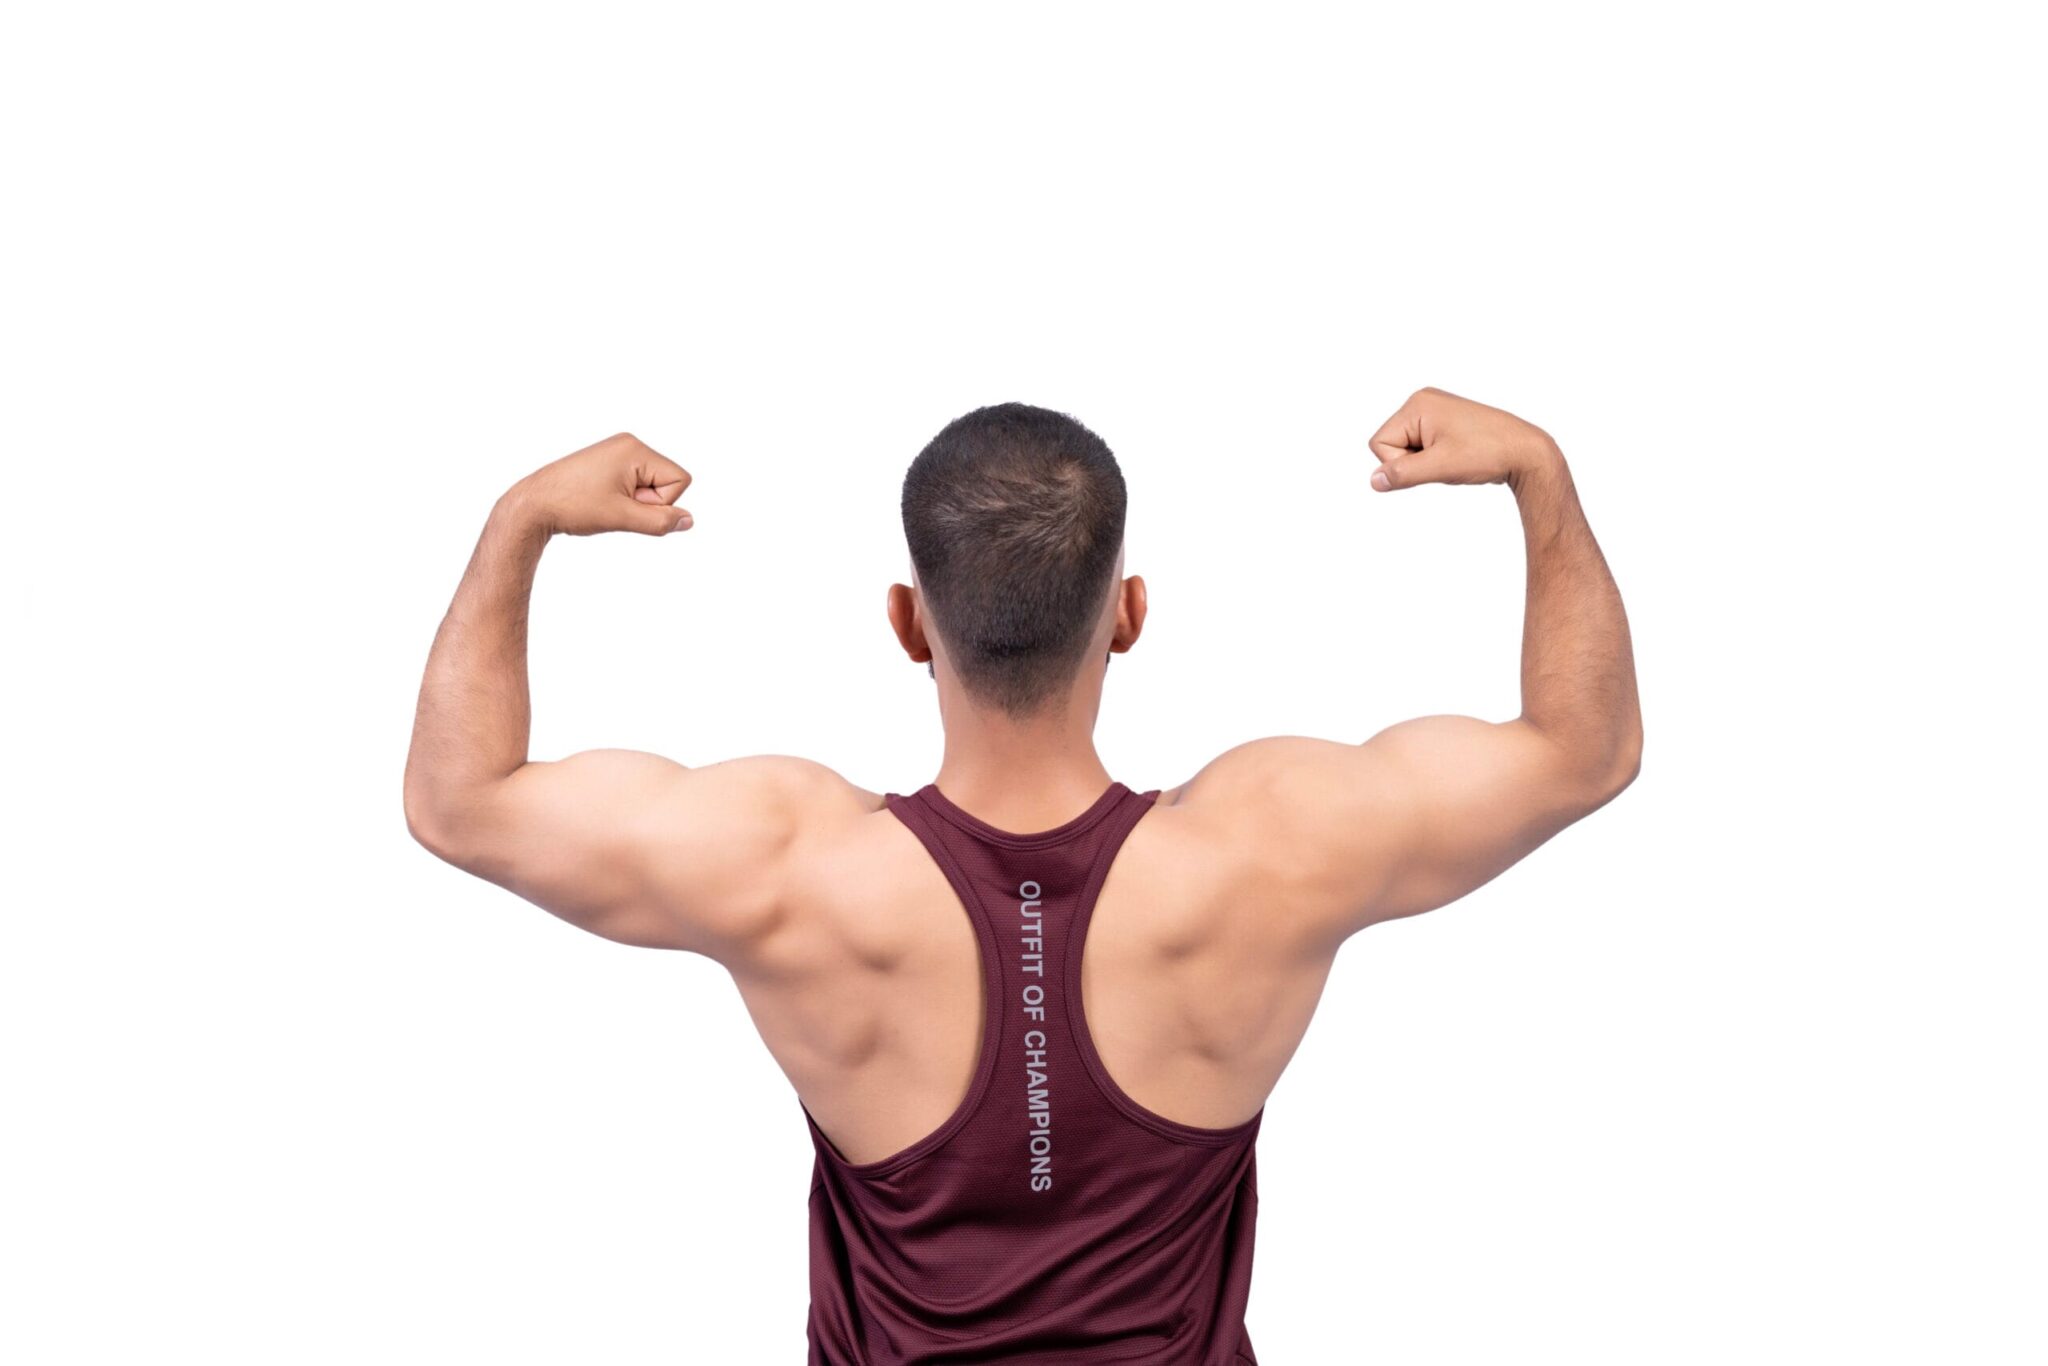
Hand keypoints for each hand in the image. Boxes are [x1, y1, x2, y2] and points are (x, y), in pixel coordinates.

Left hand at [509, 432, 694, 536]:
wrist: (532, 505)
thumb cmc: (573, 506)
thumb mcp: (622, 518)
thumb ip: (660, 521)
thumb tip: (689, 520)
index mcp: (635, 448)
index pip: (680, 480)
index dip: (661, 503)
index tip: (629, 505)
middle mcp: (629, 444)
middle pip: (667, 481)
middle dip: (646, 502)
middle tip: (613, 505)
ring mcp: (617, 452)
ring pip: (651, 485)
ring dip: (634, 503)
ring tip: (604, 503)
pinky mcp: (608, 463)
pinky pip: (635, 484)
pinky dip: (625, 499)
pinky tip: (602, 501)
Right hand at [1368, 388, 1561, 492]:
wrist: (1527, 452)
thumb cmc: (1487, 453)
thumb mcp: (1439, 467)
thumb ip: (1401, 474)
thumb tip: (1374, 481)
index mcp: (1418, 404)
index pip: (1380, 443)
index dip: (1400, 463)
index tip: (1433, 462)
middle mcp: (1423, 401)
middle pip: (1391, 444)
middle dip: (1414, 462)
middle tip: (1447, 460)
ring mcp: (1436, 410)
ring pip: (1407, 448)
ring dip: (1426, 462)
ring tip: (1455, 458)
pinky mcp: (1446, 421)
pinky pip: (1423, 446)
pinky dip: (1435, 458)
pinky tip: (1457, 456)